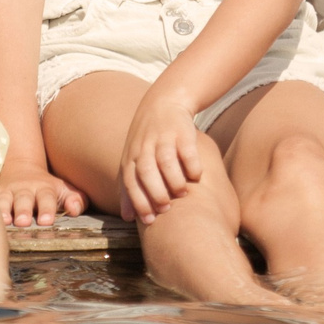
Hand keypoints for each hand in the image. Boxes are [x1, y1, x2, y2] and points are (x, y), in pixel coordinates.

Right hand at [0, 158, 86, 227]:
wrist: (20, 168)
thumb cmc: (46, 188)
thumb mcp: (63, 190)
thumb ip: (75, 199)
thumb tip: (74, 210)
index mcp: (44, 189)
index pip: (47, 198)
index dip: (47, 209)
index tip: (47, 221)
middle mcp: (25, 190)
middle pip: (24, 200)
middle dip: (23, 210)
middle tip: (23, 222)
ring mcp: (7, 193)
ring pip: (5, 201)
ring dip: (4, 210)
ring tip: (5, 220)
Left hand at [119, 83, 206, 223]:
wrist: (165, 103)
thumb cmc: (148, 140)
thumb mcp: (133, 159)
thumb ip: (129, 187)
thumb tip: (127, 218)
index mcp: (131, 157)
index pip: (131, 182)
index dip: (139, 202)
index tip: (149, 220)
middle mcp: (145, 147)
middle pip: (146, 173)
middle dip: (155, 193)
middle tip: (166, 208)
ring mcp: (164, 138)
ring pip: (166, 162)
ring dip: (174, 180)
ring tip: (182, 194)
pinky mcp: (183, 131)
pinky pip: (188, 150)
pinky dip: (192, 165)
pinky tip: (197, 176)